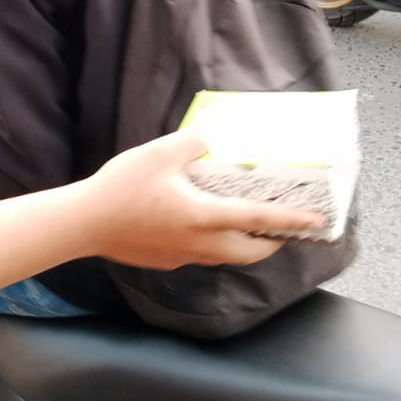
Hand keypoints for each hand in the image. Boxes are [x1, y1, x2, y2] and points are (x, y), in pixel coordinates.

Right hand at [81, 130, 323, 269]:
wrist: (83, 224)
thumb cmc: (120, 189)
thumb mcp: (158, 153)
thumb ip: (192, 142)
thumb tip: (211, 138)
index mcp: (205, 216)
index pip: (260, 219)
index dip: (291, 219)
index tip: (316, 221)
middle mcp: (200, 243)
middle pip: (250, 252)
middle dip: (272, 243)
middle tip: (281, 230)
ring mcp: (182, 256)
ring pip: (225, 258)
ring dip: (243, 246)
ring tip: (245, 229)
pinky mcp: (164, 262)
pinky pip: (199, 257)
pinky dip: (212, 246)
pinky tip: (197, 229)